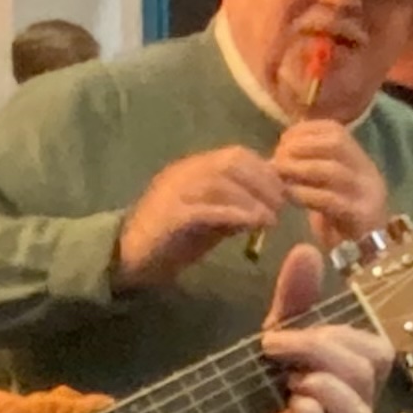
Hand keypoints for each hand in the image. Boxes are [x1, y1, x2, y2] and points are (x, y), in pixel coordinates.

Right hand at [112, 147, 289, 284]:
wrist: (128, 257)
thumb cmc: (173, 238)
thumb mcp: (212, 220)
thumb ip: (236, 208)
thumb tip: (269, 206)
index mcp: (195, 168)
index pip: (237, 155)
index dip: (266, 171)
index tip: (284, 193)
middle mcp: (185, 172)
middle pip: (232, 162)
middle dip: (264, 182)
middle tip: (281, 206)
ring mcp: (175, 191)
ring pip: (220, 181)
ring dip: (252, 199)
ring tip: (271, 219)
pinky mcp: (170, 216)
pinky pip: (205, 208)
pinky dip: (234, 214)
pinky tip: (252, 224)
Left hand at [200, 244, 391, 412]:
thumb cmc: (257, 382)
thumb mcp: (278, 334)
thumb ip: (296, 299)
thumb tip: (308, 249)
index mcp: (353, 375)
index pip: (379, 352)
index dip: (344, 335)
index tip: (292, 328)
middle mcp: (353, 406)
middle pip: (370, 374)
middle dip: (323, 350)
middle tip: (274, 347)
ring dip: (323, 385)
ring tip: (287, 380)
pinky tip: (289, 403)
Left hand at [269, 120, 387, 244]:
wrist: (367, 255)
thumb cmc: (340, 217)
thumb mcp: (329, 184)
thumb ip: (311, 165)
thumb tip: (279, 153)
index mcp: (360, 158)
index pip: (334, 129)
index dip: (304, 131)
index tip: (282, 143)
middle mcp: (368, 171)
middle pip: (336, 142)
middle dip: (300, 147)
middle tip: (277, 160)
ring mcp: (368, 194)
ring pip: (333, 170)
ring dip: (299, 169)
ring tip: (279, 177)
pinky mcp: (361, 217)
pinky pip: (330, 200)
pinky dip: (305, 194)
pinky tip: (289, 197)